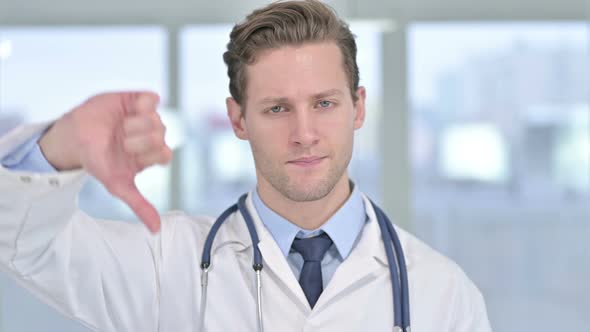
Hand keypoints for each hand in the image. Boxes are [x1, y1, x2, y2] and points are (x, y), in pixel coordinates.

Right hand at [39, 92, 171, 231]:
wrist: (75, 137)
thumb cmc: (98, 161)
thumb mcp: (118, 185)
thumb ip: (140, 205)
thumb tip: (156, 231)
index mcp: (153, 155)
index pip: (165, 155)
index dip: (147, 154)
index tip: (129, 155)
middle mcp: (154, 136)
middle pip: (161, 135)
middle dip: (137, 139)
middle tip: (121, 140)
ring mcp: (148, 117)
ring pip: (156, 118)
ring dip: (134, 124)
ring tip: (120, 126)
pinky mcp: (139, 100)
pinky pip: (152, 98)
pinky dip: (141, 105)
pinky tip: (128, 110)